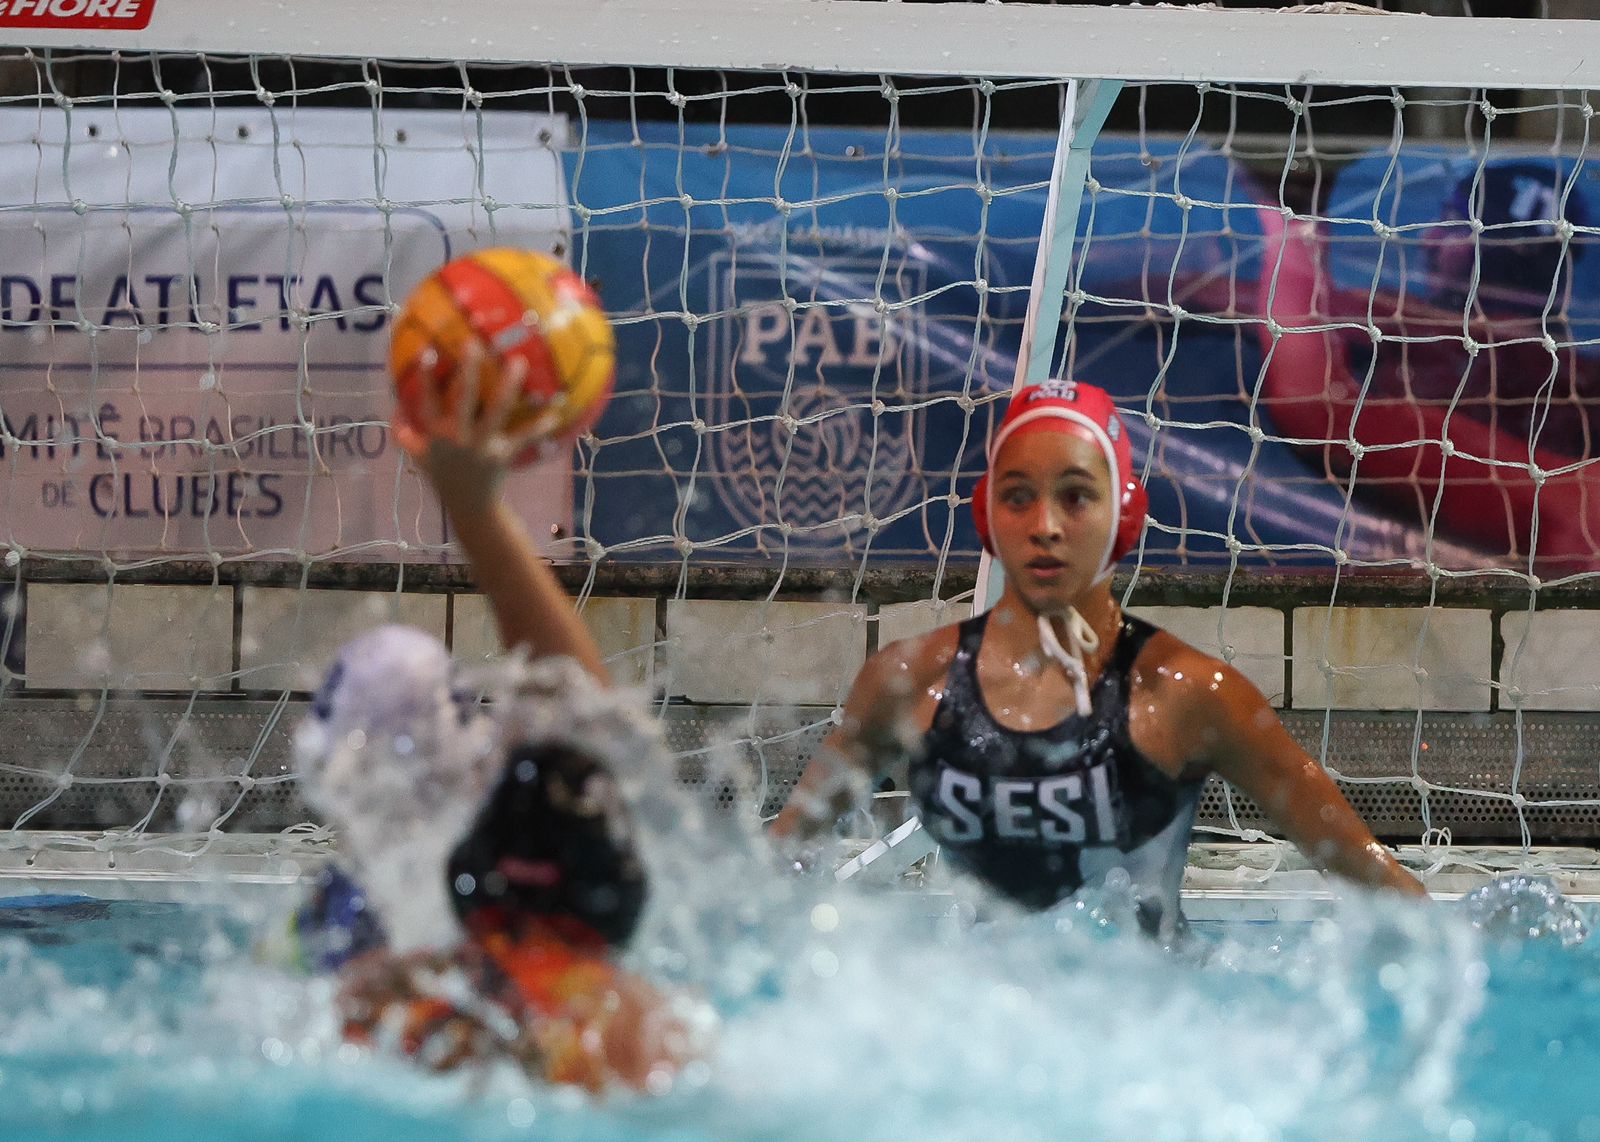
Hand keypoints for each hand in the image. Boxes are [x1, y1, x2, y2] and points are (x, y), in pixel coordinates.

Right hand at [392, 344, 551, 516]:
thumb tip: (392, 410)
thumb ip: (405, 435)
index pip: (426, 401)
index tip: (428, 351)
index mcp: (436, 434)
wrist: (469, 507)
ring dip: (508, 386)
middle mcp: (458, 437)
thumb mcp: (419, 458)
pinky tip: (555, 412)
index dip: (426, 378)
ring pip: (496, 410)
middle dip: (468, 370)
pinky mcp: (502, 455)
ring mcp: (481, 446)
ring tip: (519, 363)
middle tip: (474, 344)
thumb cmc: (444, 478)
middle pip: (463, 398)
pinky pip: (523, 436)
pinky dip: (540, 426)